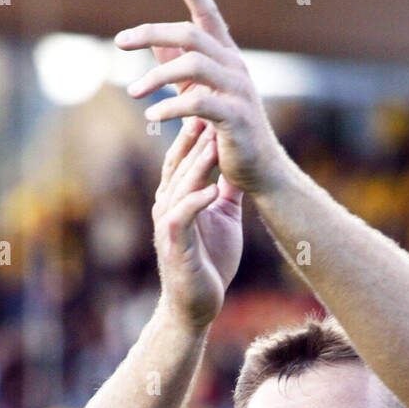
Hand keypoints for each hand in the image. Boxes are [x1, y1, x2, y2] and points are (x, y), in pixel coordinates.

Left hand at [116, 0, 284, 195]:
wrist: (261, 172)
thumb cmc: (230, 134)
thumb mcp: (202, 96)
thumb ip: (180, 69)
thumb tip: (154, 43)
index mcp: (228, 59)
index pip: (210, 16)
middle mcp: (235, 68)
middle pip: (190, 35)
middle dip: (152, 33)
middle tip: (119, 42)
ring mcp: (239, 91)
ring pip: (193, 65)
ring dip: (157, 78)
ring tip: (132, 92)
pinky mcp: (236, 117)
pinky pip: (199, 103)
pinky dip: (172, 108)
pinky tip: (153, 116)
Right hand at [152, 116, 242, 328]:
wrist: (197, 306)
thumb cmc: (209, 263)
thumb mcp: (224, 219)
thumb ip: (228, 191)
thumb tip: (241, 164)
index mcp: (178, 196)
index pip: (183, 155)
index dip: (195, 128)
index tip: (211, 101)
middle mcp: (167, 205)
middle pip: (178, 162)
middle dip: (194, 135)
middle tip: (208, 107)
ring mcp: (168, 225)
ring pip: (180, 185)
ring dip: (198, 164)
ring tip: (215, 142)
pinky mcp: (175, 245)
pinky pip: (183, 217)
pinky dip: (197, 202)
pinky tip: (214, 189)